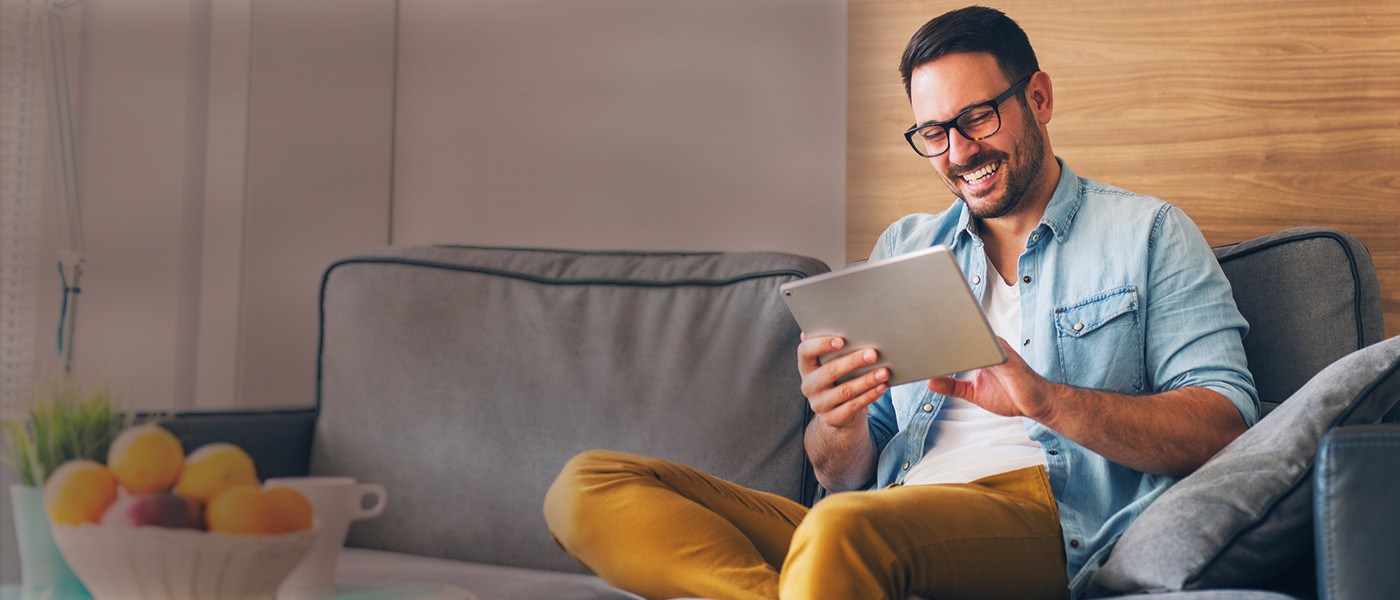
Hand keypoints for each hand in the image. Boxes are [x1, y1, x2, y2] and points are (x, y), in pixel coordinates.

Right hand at [798, 333, 888, 428]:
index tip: (841, 340)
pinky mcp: (833, 418)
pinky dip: (870, 395)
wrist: (836, 412)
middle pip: (830, 372)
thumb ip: (833, 347)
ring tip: (884, 372)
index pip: (805, 352)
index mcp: (806, 367)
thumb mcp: (831, 363)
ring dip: (867, 380)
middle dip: (853, 362)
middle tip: (873, 354)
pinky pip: (854, 406)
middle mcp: (809, 386)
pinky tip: (882, 386)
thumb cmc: (837, 378)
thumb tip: (844, 325)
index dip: (821, 345)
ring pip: (845, 391)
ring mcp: (819, 404)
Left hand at [926, 337, 1056, 420]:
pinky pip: (988, 350)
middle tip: (915, 330)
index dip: (938, 338)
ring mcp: (999, 349)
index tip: (915, 337)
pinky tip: (955, 353)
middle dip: (941, 333)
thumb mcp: (972, 393)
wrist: (1036, 403)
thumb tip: (929, 381)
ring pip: (972, 338)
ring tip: (930, 337)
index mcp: (981, 350)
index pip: (956, 340)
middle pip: (962, 335)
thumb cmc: (1009, 395)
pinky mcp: (1007, 358)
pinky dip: (972, 350)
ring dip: (953, 338)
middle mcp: (989, 346)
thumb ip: (952, 386)